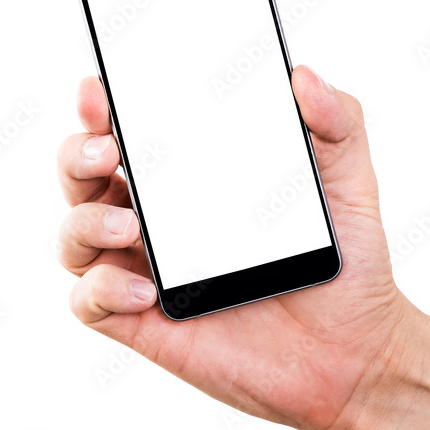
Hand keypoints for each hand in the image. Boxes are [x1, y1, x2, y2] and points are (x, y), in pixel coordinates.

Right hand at [56, 66, 412, 429]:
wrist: (356, 353)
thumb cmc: (344, 265)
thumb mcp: (349, 183)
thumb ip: (337, 122)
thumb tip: (303, 76)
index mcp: (189, 179)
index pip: (127, 132)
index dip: (100, 107)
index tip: (100, 89)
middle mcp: (157, 221)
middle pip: (81, 177)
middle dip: (76, 154)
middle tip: (109, 151)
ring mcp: (144, 271)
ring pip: (73, 236)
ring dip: (86, 222)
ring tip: (132, 227)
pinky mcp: (144, 324)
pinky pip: (89, 302)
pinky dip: (101, 289)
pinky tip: (145, 289)